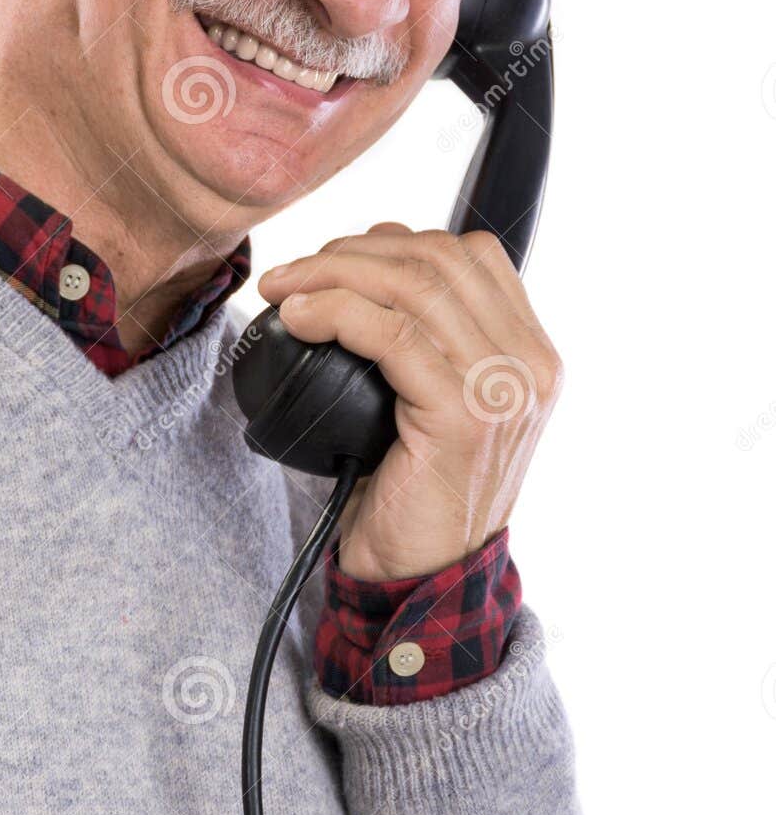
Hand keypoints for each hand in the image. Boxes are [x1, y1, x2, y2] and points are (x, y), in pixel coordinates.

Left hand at [257, 222, 561, 581]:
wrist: (422, 574)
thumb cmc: (411, 487)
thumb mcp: (433, 400)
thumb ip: (428, 338)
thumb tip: (368, 266)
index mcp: (531, 354)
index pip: (472, 255)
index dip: (396, 241)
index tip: (335, 258)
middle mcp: (529, 365)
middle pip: (438, 261)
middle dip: (353, 252)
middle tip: (293, 271)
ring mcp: (502, 389)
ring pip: (412, 288)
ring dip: (333, 275)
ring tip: (282, 288)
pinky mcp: (463, 416)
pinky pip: (390, 335)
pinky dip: (334, 313)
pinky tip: (298, 319)